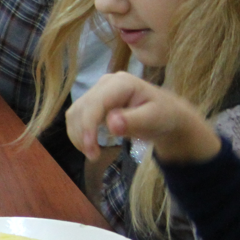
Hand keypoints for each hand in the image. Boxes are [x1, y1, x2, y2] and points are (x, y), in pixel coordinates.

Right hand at [66, 72, 221, 162]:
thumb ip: (134, 121)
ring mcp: (97, 91)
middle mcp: (105, 83)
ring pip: (74, 113)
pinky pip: (76, 117)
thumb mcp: (154, 119)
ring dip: (78, 135)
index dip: (88, 127)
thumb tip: (111, 124)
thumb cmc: (163, 115)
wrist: (165, 114)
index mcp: (121, 83)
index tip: (91, 151)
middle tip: (93, 157)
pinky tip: (90, 145)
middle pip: (81, 109)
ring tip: (92, 152)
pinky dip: (78, 133)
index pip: (95, 103)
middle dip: (82, 134)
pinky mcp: (92, 101)